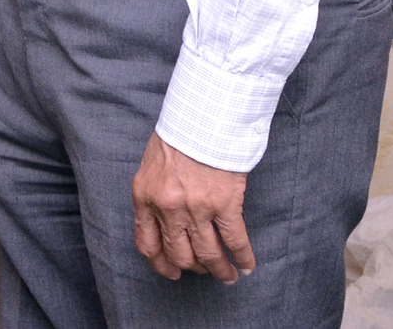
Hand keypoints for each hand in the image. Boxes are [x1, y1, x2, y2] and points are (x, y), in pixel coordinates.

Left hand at [131, 133, 253, 283]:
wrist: (203, 115)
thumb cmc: (178, 134)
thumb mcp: (151, 165)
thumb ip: (154, 193)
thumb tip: (164, 220)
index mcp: (145, 197)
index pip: (148, 244)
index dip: (161, 264)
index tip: (172, 273)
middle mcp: (168, 208)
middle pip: (180, 254)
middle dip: (194, 268)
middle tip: (204, 270)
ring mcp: (197, 209)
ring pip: (208, 254)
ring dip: (219, 270)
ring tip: (228, 277)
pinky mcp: (225, 204)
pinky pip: (235, 240)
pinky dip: (242, 258)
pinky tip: (247, 267)